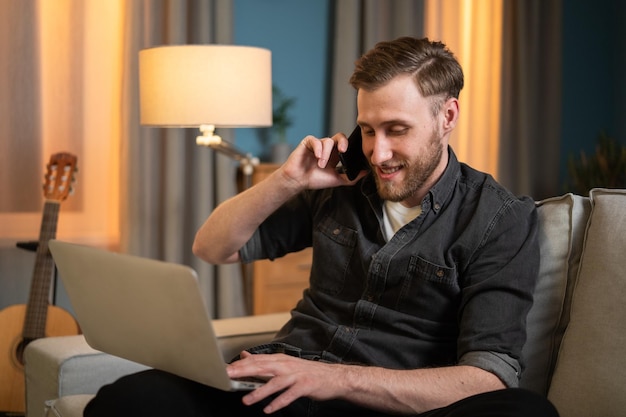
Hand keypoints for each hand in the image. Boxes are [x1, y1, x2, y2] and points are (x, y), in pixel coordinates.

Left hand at [227, 351, 347, 413]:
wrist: (333, 377)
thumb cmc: (307, 372)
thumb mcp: (284, 363)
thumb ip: (264, 361)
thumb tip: (245, 355)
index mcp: (280, 359)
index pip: (256, 360)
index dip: (240, 365)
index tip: (225, 370)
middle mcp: (286, 365)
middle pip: (262, 367)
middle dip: (244, 372)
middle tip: (229, 377)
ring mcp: (296, 375)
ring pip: (275, 382)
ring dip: (260, 392)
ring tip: (246, 400)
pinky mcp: (305, 386)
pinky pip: (289, 395)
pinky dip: (278, 402)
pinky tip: (269, 409)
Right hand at [278, 133, 365, 191]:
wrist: (298, 181)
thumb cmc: (314, 180)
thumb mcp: (336, 180)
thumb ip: (351, 178)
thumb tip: (365, 173)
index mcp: (334, 155)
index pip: (345, 144)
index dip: (350, 146)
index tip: (352, 153)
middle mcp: (327, 148)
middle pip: (339, 136)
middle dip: (343, 142)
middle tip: (342, 151)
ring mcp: (317, 144)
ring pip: (327, 141)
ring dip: (326, 154)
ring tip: (321, 165)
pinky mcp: (308, 143)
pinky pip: (315, 140)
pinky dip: (318, 148)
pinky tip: (317, 157)